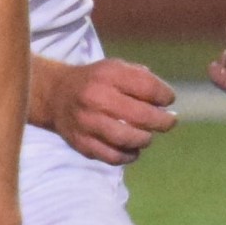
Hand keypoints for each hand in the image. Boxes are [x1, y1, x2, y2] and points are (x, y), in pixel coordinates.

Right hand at [33, 56, 176, 165]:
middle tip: (169, 122)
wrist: (56, 95)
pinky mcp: (82, 143)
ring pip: (128, 139)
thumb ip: (141, 78)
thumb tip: (165, 100)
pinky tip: (133, 149)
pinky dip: (129, 155)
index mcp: (108, 75)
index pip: (147, 87)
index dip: (165, 96)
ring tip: (147, 135)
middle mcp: (96, 98)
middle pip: (142, 116)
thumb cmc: (95, 81)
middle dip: (163, 121)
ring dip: (145, 139)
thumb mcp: (115, 68)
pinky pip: (113, 156)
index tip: (169, 100)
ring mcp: (88, 123)